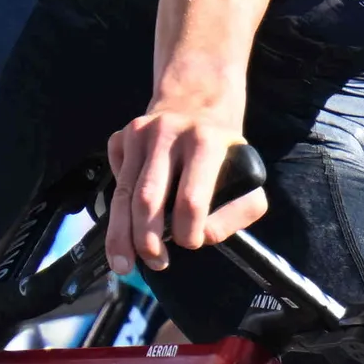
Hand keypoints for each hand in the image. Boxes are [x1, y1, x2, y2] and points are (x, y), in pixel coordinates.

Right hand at [104, 74, 258, 272]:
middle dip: (147, 240)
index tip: (191, 244)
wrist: (197, 100)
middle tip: (156, 262)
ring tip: (125, 263)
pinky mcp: (120, 137)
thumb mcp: (249, 175)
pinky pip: (115, 180)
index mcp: (206, 141)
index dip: (189, 232)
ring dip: (122, 235)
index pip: (191, 199)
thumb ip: (239, 212)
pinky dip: (119, 204)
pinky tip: (130, 217)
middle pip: (147, 199)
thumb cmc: (224, 149)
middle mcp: (168, 133)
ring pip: (123, 195)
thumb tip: (206, 237)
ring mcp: (139, 133)